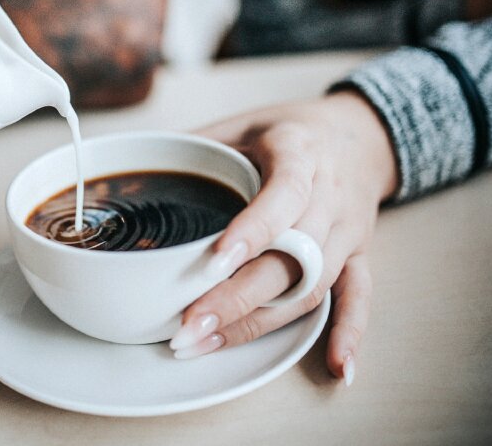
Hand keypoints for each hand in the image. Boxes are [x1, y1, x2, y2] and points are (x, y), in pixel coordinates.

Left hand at [168, 91, 398, 385]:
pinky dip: (350, 333)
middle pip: (292, 256)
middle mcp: (329, 195)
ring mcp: (347, 230)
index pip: (284, 194)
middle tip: (187, 325)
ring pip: (312, 285)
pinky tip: (337, 368)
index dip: (253, 230)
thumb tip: (132, 170)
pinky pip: (359, 296)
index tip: (215, 260)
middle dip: (237, 296)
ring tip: (207, 343)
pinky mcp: (359, 254)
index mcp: (300, 154)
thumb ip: (196, 146)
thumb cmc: (290, 130)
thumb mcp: (242, 122)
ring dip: (261, 321)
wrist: (358, 133)